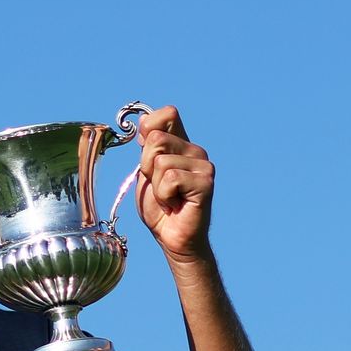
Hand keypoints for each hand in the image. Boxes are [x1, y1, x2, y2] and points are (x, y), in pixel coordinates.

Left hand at [134, 104, 214, 262]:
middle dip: (147, 167)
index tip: (149, 159)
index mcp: (181, 143)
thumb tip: (145, 124)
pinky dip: (164, 196)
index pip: (167, 113)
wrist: (172, 237)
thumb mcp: (146, 173)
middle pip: (156, 138)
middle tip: (160, 187)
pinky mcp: (205, 182)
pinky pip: (171, 179)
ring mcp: (203, 165)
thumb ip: (147, 149)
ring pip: (160, 162)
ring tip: (169, 198)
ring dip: (156, 186)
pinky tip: (175, 204)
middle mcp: (195, 150)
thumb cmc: (160, 208)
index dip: (149, 130)